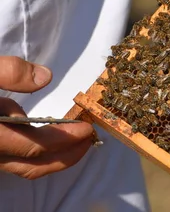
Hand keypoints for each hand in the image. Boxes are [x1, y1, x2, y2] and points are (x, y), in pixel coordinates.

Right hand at [0, 56, 93, 179]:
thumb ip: (7, 72)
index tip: (86, 128)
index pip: (34, 147)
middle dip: (66, 155)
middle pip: (31, 166)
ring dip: (53, 158)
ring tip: (77, 142)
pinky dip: (35, 153)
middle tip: (90, 140)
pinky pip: (12, 159)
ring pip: (21, 167)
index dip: (65, 140)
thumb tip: (45, 77)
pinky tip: (47, 133)